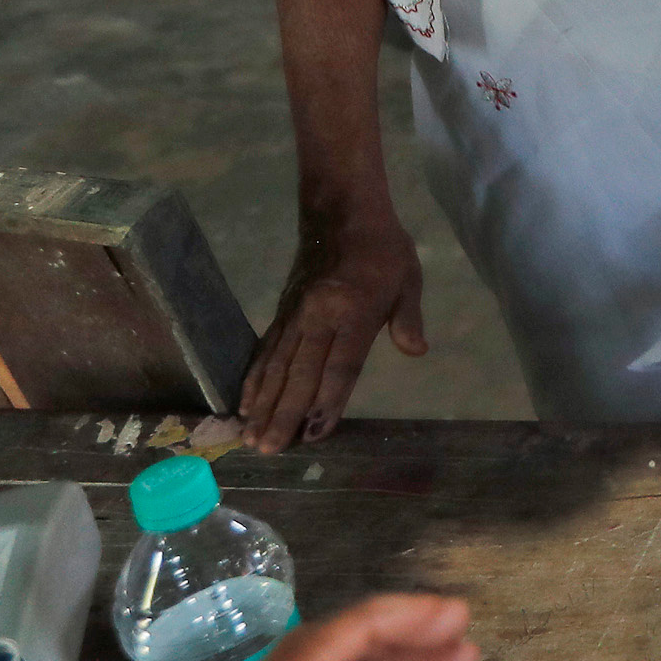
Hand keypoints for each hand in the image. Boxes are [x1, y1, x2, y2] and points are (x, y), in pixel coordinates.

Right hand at [240, 220, 424, 452]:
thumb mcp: (408, 279)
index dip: (329, 400)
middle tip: (270, 449)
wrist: (341, 211)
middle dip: (285, 414)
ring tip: (251, 436)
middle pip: (300, 372)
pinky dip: (253, 379)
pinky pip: (264, 350)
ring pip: (276, 366)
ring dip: (263, 403)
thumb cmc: (383, 250)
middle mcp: (318, 315)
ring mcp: (295, 314)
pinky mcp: (281, 312)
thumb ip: (408, 318)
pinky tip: (244, 403)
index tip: (316, 433)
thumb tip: (416, 351)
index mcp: (355, 308)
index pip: (341, 364)